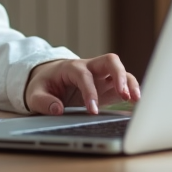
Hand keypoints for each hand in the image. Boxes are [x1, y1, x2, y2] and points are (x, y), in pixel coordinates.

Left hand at [24, 54, 139, 115]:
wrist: (49, 79)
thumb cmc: (43, 84)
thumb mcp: (34, 93)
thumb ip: (43, 102)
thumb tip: (57, 110)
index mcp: (71, 67)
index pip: (84, 75)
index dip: (90, 91)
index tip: (92, 110)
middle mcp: (90, 68)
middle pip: (110, 61)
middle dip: (119, 75)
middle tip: (124, 94)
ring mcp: (101, 76)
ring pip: (121, 71)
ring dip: (130, 83)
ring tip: (136, 100)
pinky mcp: (108, 86)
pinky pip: (124, 84)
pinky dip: (132, 92)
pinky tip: (137, 105)